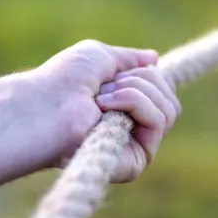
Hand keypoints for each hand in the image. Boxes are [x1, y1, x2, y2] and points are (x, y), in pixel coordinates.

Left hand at [25, 40, 180, 182]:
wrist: (47, 104)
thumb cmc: (65, 79)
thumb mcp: (102, 57)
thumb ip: (130, 59)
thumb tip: (154, 58)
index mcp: (126, 106)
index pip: (163, 90)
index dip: (147, 74)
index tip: (118, 72)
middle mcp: (133, 128)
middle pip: (170, 99)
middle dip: (142, 80)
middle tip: (107, 85)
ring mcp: (135, 145)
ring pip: (168, 109)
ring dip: (136, 91)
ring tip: (101, 98)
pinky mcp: (135, 161)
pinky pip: (159, 122)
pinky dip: (135, 104)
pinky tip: (103, 107)